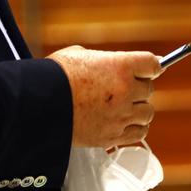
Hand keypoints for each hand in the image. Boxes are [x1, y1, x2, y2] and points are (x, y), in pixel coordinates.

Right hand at [46, 45, 160, 147]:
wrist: (38, 104)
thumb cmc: (55, 75)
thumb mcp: (79, 54)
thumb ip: (105, 60)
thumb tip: (117, 65)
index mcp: (120, 66)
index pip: (153, 65)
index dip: (151, 66)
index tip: (147, 69)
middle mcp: (125, 91)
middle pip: (149, 90)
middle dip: (138, 87)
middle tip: (124, 87)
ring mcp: (120, 116)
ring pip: (147, 113)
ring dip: (138, 108)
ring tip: (123, 106)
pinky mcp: (112, 136)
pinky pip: (139, 133)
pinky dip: (134, 127)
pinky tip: (124, 121)